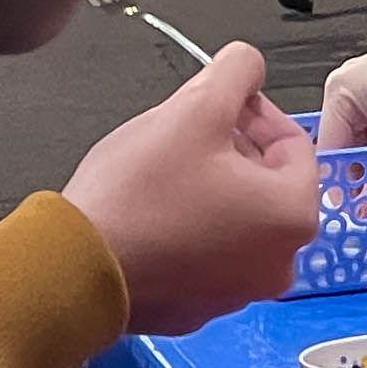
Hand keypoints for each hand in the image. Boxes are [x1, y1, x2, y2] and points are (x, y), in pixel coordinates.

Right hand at [60, 44, 322, 335]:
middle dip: (230, 149)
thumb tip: (248, 63)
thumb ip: (235, 72)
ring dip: (209, 188)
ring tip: (165, 173)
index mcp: (292, 215)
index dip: (254, 112)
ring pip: (236, 217)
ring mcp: (238, 290)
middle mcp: (277, 262)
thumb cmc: (133, 202)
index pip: (293, 142)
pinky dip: (189, 227)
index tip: (224, 104)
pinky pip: (206, 252)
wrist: (73, 267)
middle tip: (189, 134)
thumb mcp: (193, 110)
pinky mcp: (199, 305)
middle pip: (266, 182)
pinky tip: (153, 212)